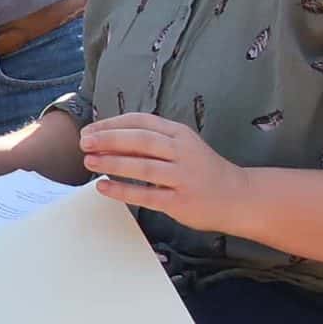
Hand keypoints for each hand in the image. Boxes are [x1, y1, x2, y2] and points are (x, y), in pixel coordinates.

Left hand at [79, 112, 247, 231]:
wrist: (238, 197)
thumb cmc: (202, 170)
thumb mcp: (181, 147)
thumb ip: (152, 143)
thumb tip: (108, 140)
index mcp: (179, 133)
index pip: (141, 122)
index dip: (112, 124)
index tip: (90, 129)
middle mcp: (182, 152)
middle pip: (139, 140)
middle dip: (108, 139)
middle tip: (84, 143)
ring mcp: (182, 177)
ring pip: (141, 166)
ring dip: (112, 163)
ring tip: (89, 162)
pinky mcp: (180, 201)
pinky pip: (146, 195)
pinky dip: (122, 191)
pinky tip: (103, 187)